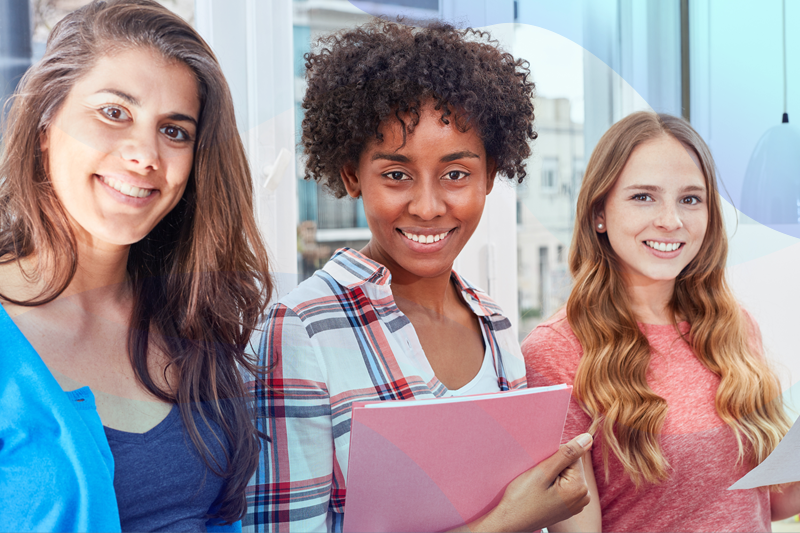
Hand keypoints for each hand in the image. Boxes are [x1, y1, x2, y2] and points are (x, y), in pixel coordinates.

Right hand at [459, 433, 592, 532]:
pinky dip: (551, 485)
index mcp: (580, 488)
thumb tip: (588, 438)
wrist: (510, 523)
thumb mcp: (543, 472)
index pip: (572, 455)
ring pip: (566, 475)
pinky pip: (563, 486)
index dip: (553, 457)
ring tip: (538, 488)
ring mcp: (576, 504)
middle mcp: (583, 497)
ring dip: (552, 475)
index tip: (540, 471)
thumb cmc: (522, 499)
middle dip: (553, 466)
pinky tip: (540, 494)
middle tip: (537, 480)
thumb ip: (567, 454)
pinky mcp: (568, 507)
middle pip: (571, 465)